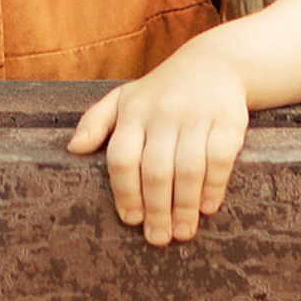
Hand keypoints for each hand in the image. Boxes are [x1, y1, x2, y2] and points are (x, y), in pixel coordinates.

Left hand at [68, 50, 250, 245]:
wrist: (214, 62)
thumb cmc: (161, 91)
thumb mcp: (124, 98)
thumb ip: (96, 121)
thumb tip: (73, 149)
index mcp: (134, 110)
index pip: (122, 157)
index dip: (125, 192)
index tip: (131, 219)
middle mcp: (163, 112)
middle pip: (156, 170)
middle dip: (157, 209)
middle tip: (158, 237)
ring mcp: (197, 115)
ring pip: (188, 168)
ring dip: (185, 206)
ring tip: (183, 231)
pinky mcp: (228, 119)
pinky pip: (220, 159)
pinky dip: (213, 187)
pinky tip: (207, 207)